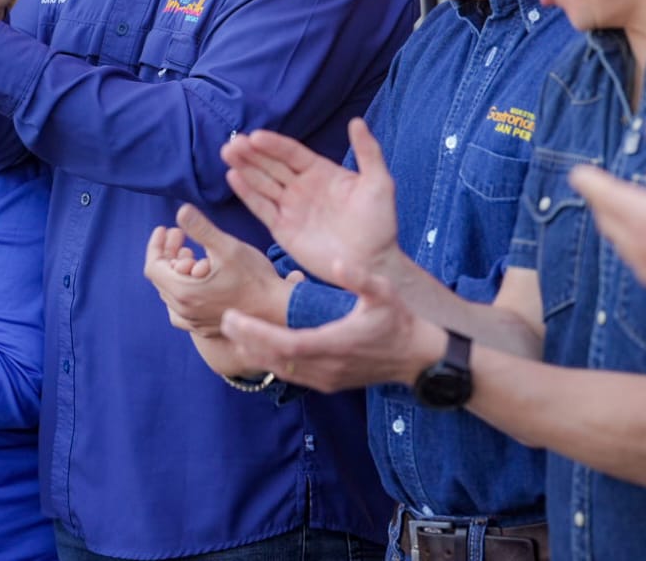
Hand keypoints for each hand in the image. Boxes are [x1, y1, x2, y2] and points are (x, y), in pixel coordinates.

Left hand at [143, 204, 294, 336]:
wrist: (279, 309)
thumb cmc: (255, 278)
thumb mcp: (227, 247)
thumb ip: (201, 229)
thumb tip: (181, 211)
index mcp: (183, 293)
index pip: (152, 267)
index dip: (156, 245)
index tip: (165, 229)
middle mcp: (184, 312)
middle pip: (161, 279)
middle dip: (168, 253)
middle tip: (181, 235)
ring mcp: (194, 323)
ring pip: (171, 293)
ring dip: (176, 270)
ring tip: (192, 254)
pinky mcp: (205, 328)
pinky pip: (182, 308)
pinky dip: (184, 289)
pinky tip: (197, 278)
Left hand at [216, 261, 446, 392]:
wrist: (421, 360)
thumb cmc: (401, 322)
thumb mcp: (384, 293)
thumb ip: (360, 278)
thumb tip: (336, 261)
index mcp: (335, 344)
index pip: (285, 343)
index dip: (255, 333)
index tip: (233, 317)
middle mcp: (327, 367)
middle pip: (275, 359)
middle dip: (246, 340)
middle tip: (224, 320)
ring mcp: (328, 379)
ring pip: (281, 370)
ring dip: (255, 353)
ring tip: (234, 332)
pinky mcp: (330, 383)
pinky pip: (293, 375)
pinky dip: (271, 362)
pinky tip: (258, 348)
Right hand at [222, 119, 399, 281]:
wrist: (373, 264)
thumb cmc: (380, 224)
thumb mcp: (379, 184)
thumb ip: (368, 152)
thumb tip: (356, 121)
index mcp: (321, 172)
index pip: (292, 153)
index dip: (273, 144)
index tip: (255, 136)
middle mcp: (302, 187)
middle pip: (271, 165)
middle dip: (252, 153)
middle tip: (232, 142)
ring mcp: (291, 208)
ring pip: (262, 183)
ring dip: (244, 168)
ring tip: (227, 153)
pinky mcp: (283, 230)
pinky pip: (262, 208)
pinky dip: (247, 194)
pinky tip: (233, 178)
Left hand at [574, 110, 645, 319]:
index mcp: (634, 214)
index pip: (592, 187)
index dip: (590, 174)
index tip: (585, 169)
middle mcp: (630, 242)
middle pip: (603, 213)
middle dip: (606, 198)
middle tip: (613, 188)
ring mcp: (643, 267)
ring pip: (620, 238)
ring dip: (625, 222)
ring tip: (640, 213)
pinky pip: (641, 260)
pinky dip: (645, 246)